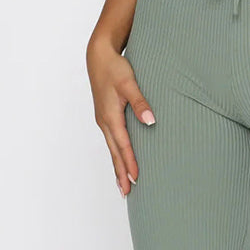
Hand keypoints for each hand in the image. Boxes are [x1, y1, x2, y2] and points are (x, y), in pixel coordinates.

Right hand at [86, 35, 155, 196]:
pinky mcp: (105, 116)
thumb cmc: (115, 68)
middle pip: (115, 153)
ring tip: (123, 185)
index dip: (130, 163)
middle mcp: (105, 122)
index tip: (136, 179)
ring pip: (112, 148)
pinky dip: (116, 154)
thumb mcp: (129, 83)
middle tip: (127, 193)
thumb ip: (141, 102)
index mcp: (111, 116)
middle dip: (121, 173)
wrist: (99, 56)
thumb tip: (150, 121)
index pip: (123, 145)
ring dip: (117, 166)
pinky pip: (111, 141)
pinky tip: (120, 160)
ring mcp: (103, 120)